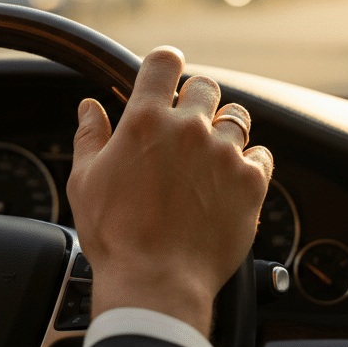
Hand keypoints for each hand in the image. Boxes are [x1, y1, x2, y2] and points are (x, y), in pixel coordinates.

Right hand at [68, 46, 273, 338]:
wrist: (156, 283)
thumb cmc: (116, 237)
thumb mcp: (85, 182)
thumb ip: (90, 137)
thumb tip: (89, 108)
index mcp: (145, 121)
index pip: (164, 63)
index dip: (166, 65)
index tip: (167, 76)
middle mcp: (189, 129)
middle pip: (206, 86)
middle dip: (196, 100)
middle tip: (186, 128)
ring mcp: (225, 154)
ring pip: (237, 117)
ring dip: (225, 130)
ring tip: (210, 158)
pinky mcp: (252, 182)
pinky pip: (262, 155)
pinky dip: (250, 162)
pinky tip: (231, 182)